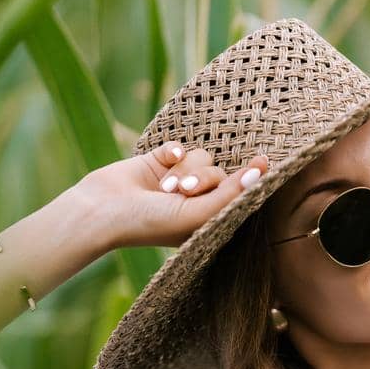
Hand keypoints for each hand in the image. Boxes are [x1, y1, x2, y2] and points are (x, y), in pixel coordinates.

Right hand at [68, 142, 270, 250]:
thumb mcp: (198, 214)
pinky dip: (170, 151)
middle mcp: (197, 199)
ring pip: (201, 156)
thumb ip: (231, 194)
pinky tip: (161, 163)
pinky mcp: (161, 160)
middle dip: (200, 178)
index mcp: (209, 218)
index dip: (248, 180)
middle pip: (219, 172)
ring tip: (164, 187)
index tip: (265, 161)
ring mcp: (179, 178)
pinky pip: (179, 145)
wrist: (104, 211)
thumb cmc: (152, 223)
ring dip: (183, 169)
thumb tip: (261, 172)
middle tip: (180, 192)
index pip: (238, 193)